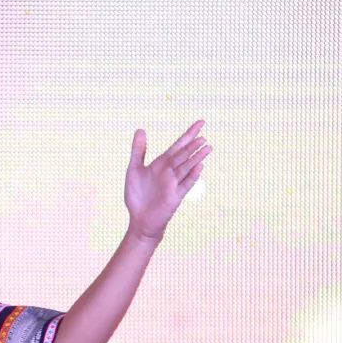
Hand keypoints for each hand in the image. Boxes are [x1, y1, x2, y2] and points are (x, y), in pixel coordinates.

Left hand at [125, 120, 211, 240]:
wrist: (140, 219)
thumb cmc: (137, 195)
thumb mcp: (134, 169)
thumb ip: (138, 150)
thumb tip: (140, 129)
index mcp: (162, 163)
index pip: (178, 145)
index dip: (189, 134)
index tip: (200, 123)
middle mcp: (170, 171)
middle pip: (184, 154)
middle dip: (193, 144)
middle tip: (204, 134)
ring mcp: (174, 183)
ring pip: (187, 167)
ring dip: (197, 157)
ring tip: (207, 147)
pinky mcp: (175, 196)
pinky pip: (185, 184)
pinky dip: (192, 175)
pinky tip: (199, 166)